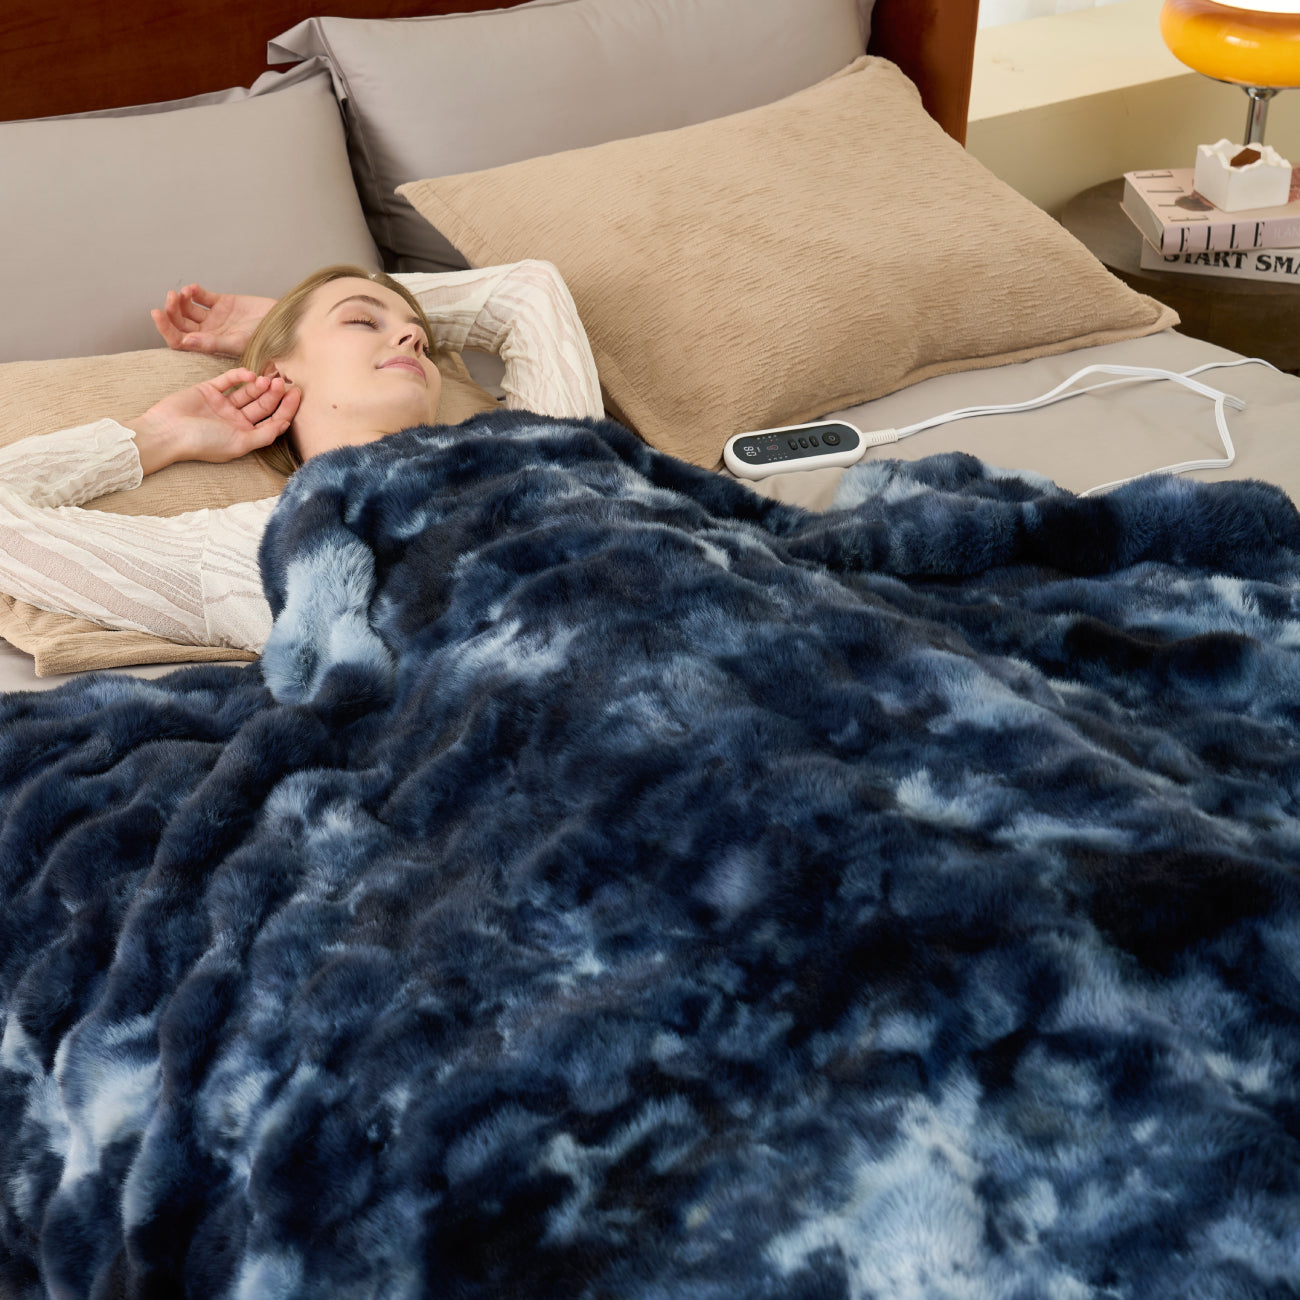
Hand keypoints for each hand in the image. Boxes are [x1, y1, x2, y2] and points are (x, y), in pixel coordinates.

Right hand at [128, 369, 301, 473]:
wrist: (167, 432)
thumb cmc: (202, 443)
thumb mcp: (239, 444)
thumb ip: (264, 435)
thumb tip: (285, 424)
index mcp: (245, 435)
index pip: (272, 420)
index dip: (286, 408)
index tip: (297, 394)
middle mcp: (236, 420)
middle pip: (262, 404)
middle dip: (275, 393)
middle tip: (283, 381)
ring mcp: (222, 404)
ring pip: (248, 391)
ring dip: (260, 385)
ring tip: (268, 378)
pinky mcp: (208, 390)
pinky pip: (229, 380)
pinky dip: (240, 375)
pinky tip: (249, 374)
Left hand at [151, 285, 276, 356]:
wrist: (284, 323)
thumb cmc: (265, 339)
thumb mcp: (237, 342)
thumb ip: (211, 343)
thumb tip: (185, 341)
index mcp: (209, 346)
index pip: (179, 340)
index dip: (165, 329)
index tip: (157, 313)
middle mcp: (209, 333)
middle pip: (180, 324)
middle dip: (171, 311)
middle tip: (170, 298)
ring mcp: (214, 318)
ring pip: (187, 309)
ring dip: (180, 300)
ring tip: (182, 293)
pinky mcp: (222, 302)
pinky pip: (202, 297)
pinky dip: (194, 291)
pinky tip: (193, 289)